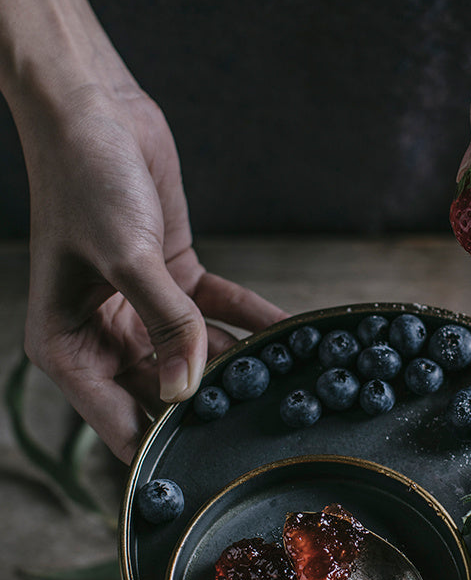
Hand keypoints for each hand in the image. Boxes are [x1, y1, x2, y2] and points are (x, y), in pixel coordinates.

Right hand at [16, 82, 285, 463]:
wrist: (94, 106)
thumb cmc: (83, 178)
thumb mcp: (125, 257)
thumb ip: (165, 323)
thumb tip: (186, 388)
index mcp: (69, 349)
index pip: (119, 425)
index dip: (163, 453)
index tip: (212, 472)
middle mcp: (104, 338)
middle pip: (165, 398)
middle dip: (213, 411)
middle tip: (268, 430)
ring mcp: (143, 314)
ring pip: (199, 358)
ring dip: (242, 369)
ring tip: (293, 390)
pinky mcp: (176, 285)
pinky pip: (221, 316)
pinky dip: (254, 324)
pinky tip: (293, 338)